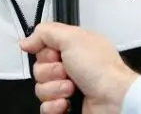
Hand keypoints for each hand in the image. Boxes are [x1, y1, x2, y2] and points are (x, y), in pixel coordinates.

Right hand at [21, 22, 138, 113]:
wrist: (113, 99)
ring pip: (41, 88)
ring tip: (72, 88)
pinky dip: (54, 106)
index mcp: (73, 47)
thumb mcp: (73, 38)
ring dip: (55, 89)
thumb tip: (27, 40)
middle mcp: (70, 66)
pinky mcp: (65, 106)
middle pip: (39, 69)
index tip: (56, 54)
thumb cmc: (101, 69)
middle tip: (67, 71)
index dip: (45, 52)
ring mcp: (67, 87)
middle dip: (51, 72)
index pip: (42, 48)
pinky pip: (45, 107)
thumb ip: (46, 33)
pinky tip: (67, 102)